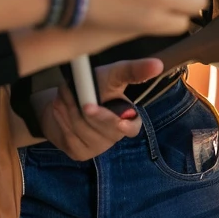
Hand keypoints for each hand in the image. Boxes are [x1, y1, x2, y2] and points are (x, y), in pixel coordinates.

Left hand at [38, 57, 161, 159]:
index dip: (126, 125)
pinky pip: (70, 138)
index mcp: (129, 119)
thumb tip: (158, 65)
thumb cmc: (96, 84)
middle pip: (103, 127)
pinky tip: (60, 108)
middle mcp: (115, 136)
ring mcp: (98, 147)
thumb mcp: (114, 74)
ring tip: (64, 93)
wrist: (67, 99)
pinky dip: (62, 120)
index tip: (121, 122)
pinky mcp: (79, 152)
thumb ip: (133, 71)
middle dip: (91, 111)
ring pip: (84, 130)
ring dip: (71, 109)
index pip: (132, 127)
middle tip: (82, 99)